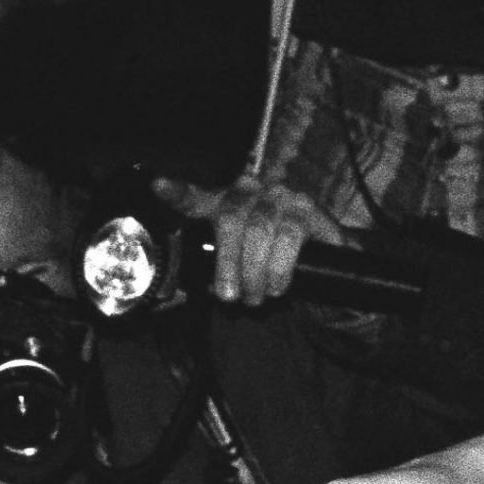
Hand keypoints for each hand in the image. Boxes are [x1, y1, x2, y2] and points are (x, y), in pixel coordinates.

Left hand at [153, 173, 346, 304]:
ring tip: (257, 296)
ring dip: (255, 271)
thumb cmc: (271, 258)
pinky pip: (290, 235)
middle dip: (227, 264)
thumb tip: (202, 288)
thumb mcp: (240, 262)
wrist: (325, 259)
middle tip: (230, 296)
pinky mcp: (308, 208)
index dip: (178, 192)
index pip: (196, 196)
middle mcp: (250, 190)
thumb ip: (218, 267)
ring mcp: (280, 195)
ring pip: (259, 230)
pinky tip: (278, 285)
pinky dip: (280, 267)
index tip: (159, 187)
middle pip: (229, 220)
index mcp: (224, 200)